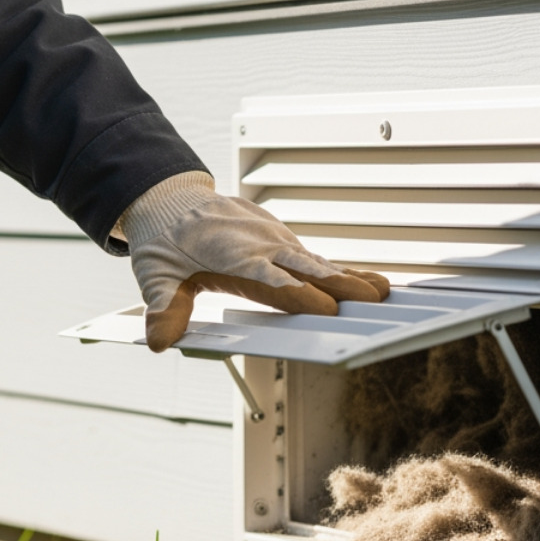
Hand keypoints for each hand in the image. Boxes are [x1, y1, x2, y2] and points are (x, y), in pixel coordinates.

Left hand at [118, 172, 390, 351]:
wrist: (170, 200)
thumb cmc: (165, 239)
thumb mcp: (155, 273)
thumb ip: (162, 308)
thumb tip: (159, 339)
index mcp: (231, 253)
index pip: (268, 276)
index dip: (296, 292)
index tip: (323, 308)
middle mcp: (259, 245)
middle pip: (304, 267)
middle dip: (339, 283)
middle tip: (374, 300)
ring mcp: (273, 241)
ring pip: (316, 261)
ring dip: (349, 277)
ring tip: (384, 293)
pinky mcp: (280, 242)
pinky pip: (313, 257)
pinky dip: (341, 270)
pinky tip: (369, 283)